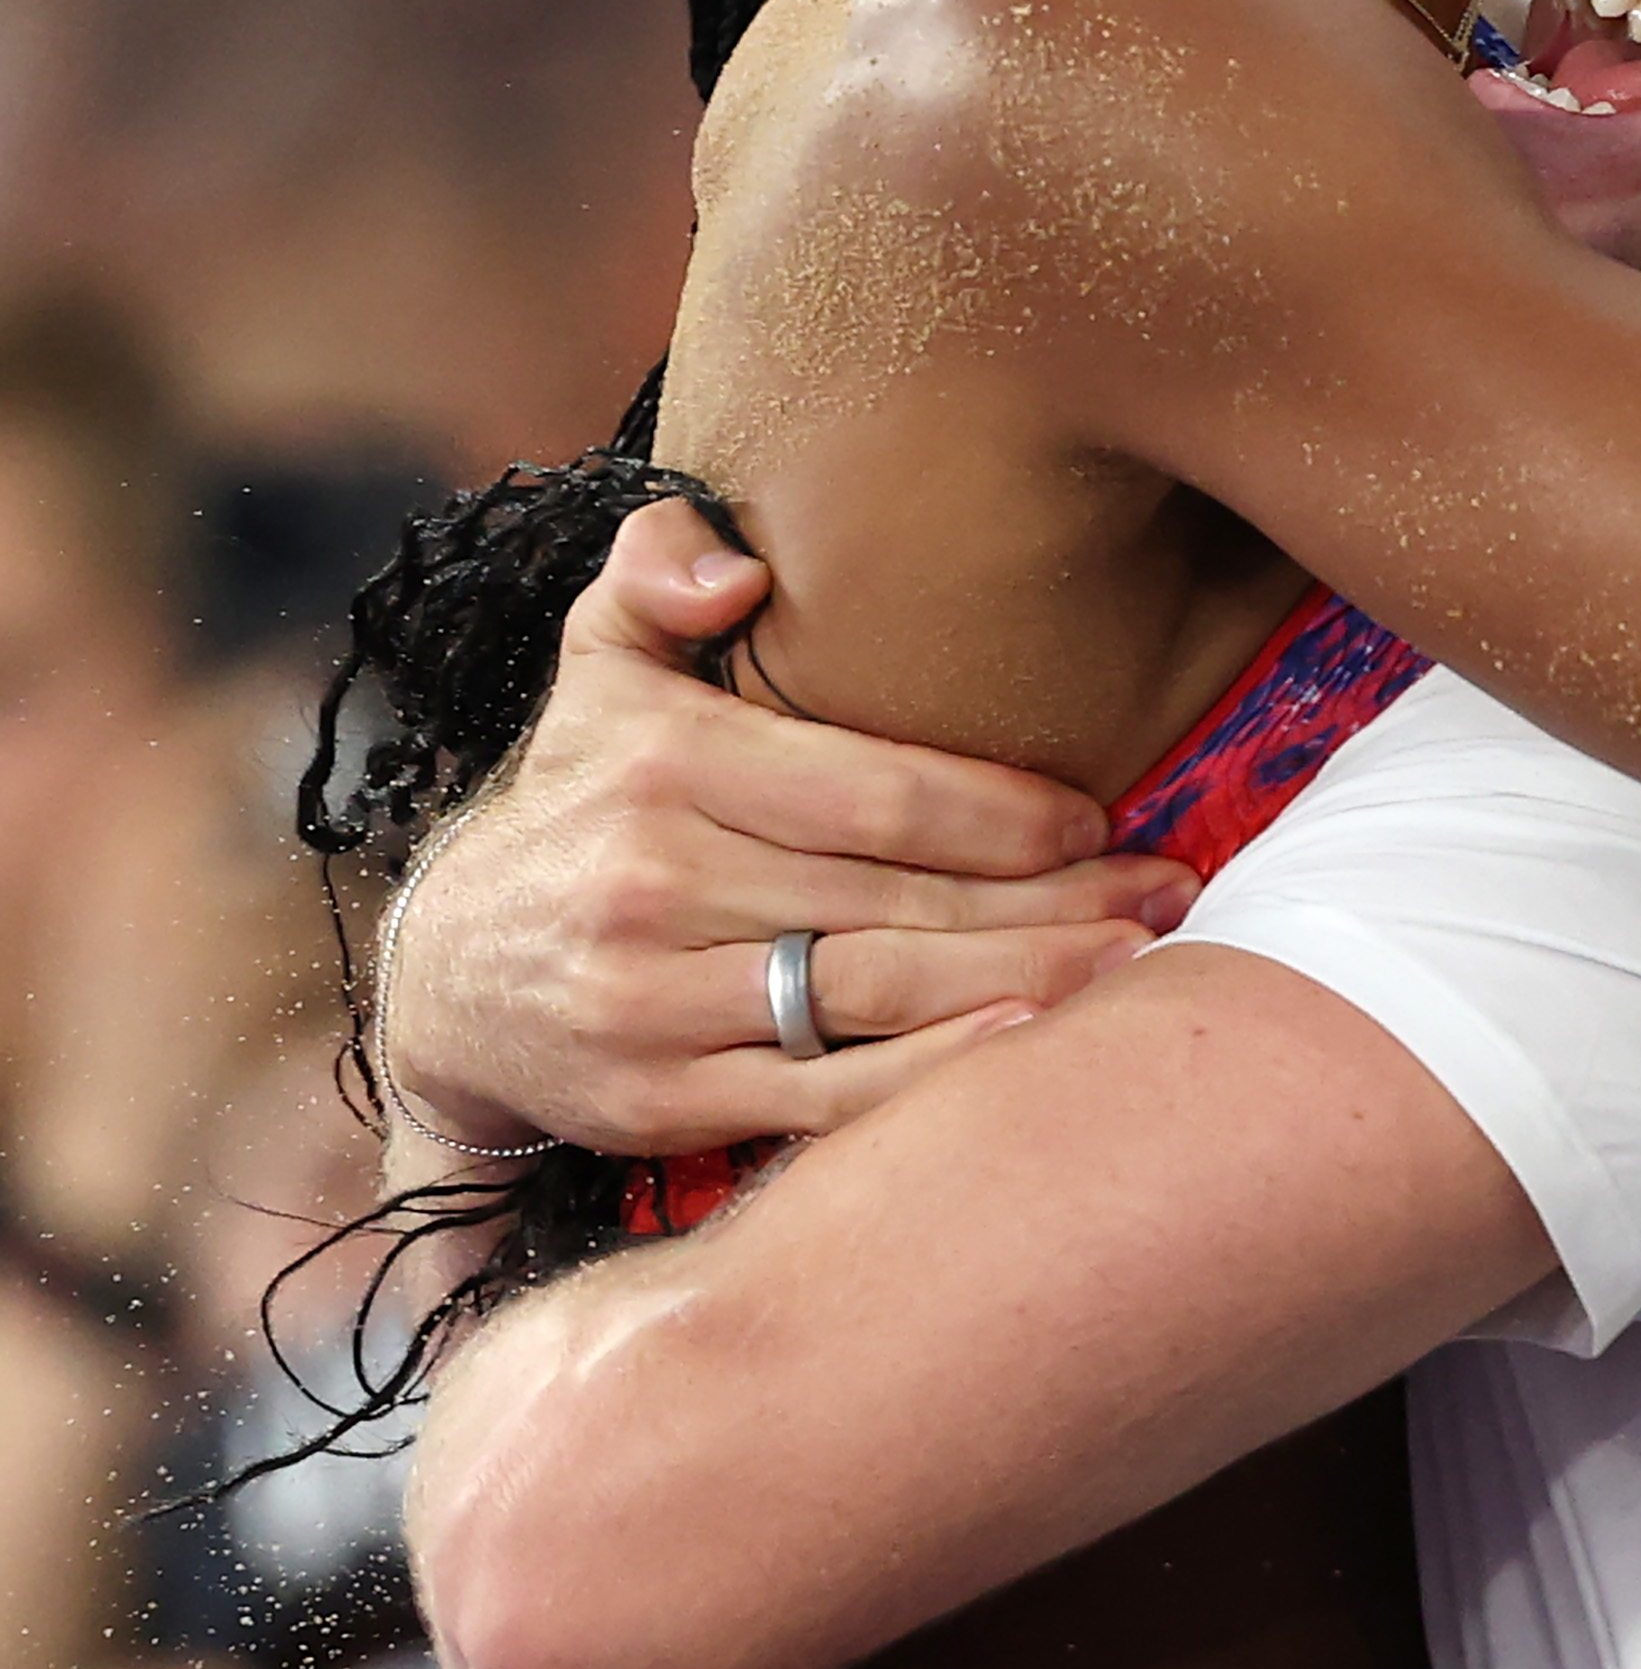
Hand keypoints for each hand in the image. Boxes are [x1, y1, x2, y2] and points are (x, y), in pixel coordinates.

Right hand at [386, 501, 1196, 1155]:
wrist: (441, 984)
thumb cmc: (576, 806)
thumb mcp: (596, 667)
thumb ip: (658, 571)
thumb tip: (738, 567)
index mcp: (663, 764)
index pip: (873, 790)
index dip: (1001, 808)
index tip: (1100, 814)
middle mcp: (655, 883)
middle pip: (899, 900)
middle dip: (1054, 899)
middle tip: (1171, 888)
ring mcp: (654, 1002)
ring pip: (876, 1000)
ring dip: (1027, 984)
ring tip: (1141, 961)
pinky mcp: (658, 1101)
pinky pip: (824, 1099)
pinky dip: (933, 1084)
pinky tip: (1032, 1053)